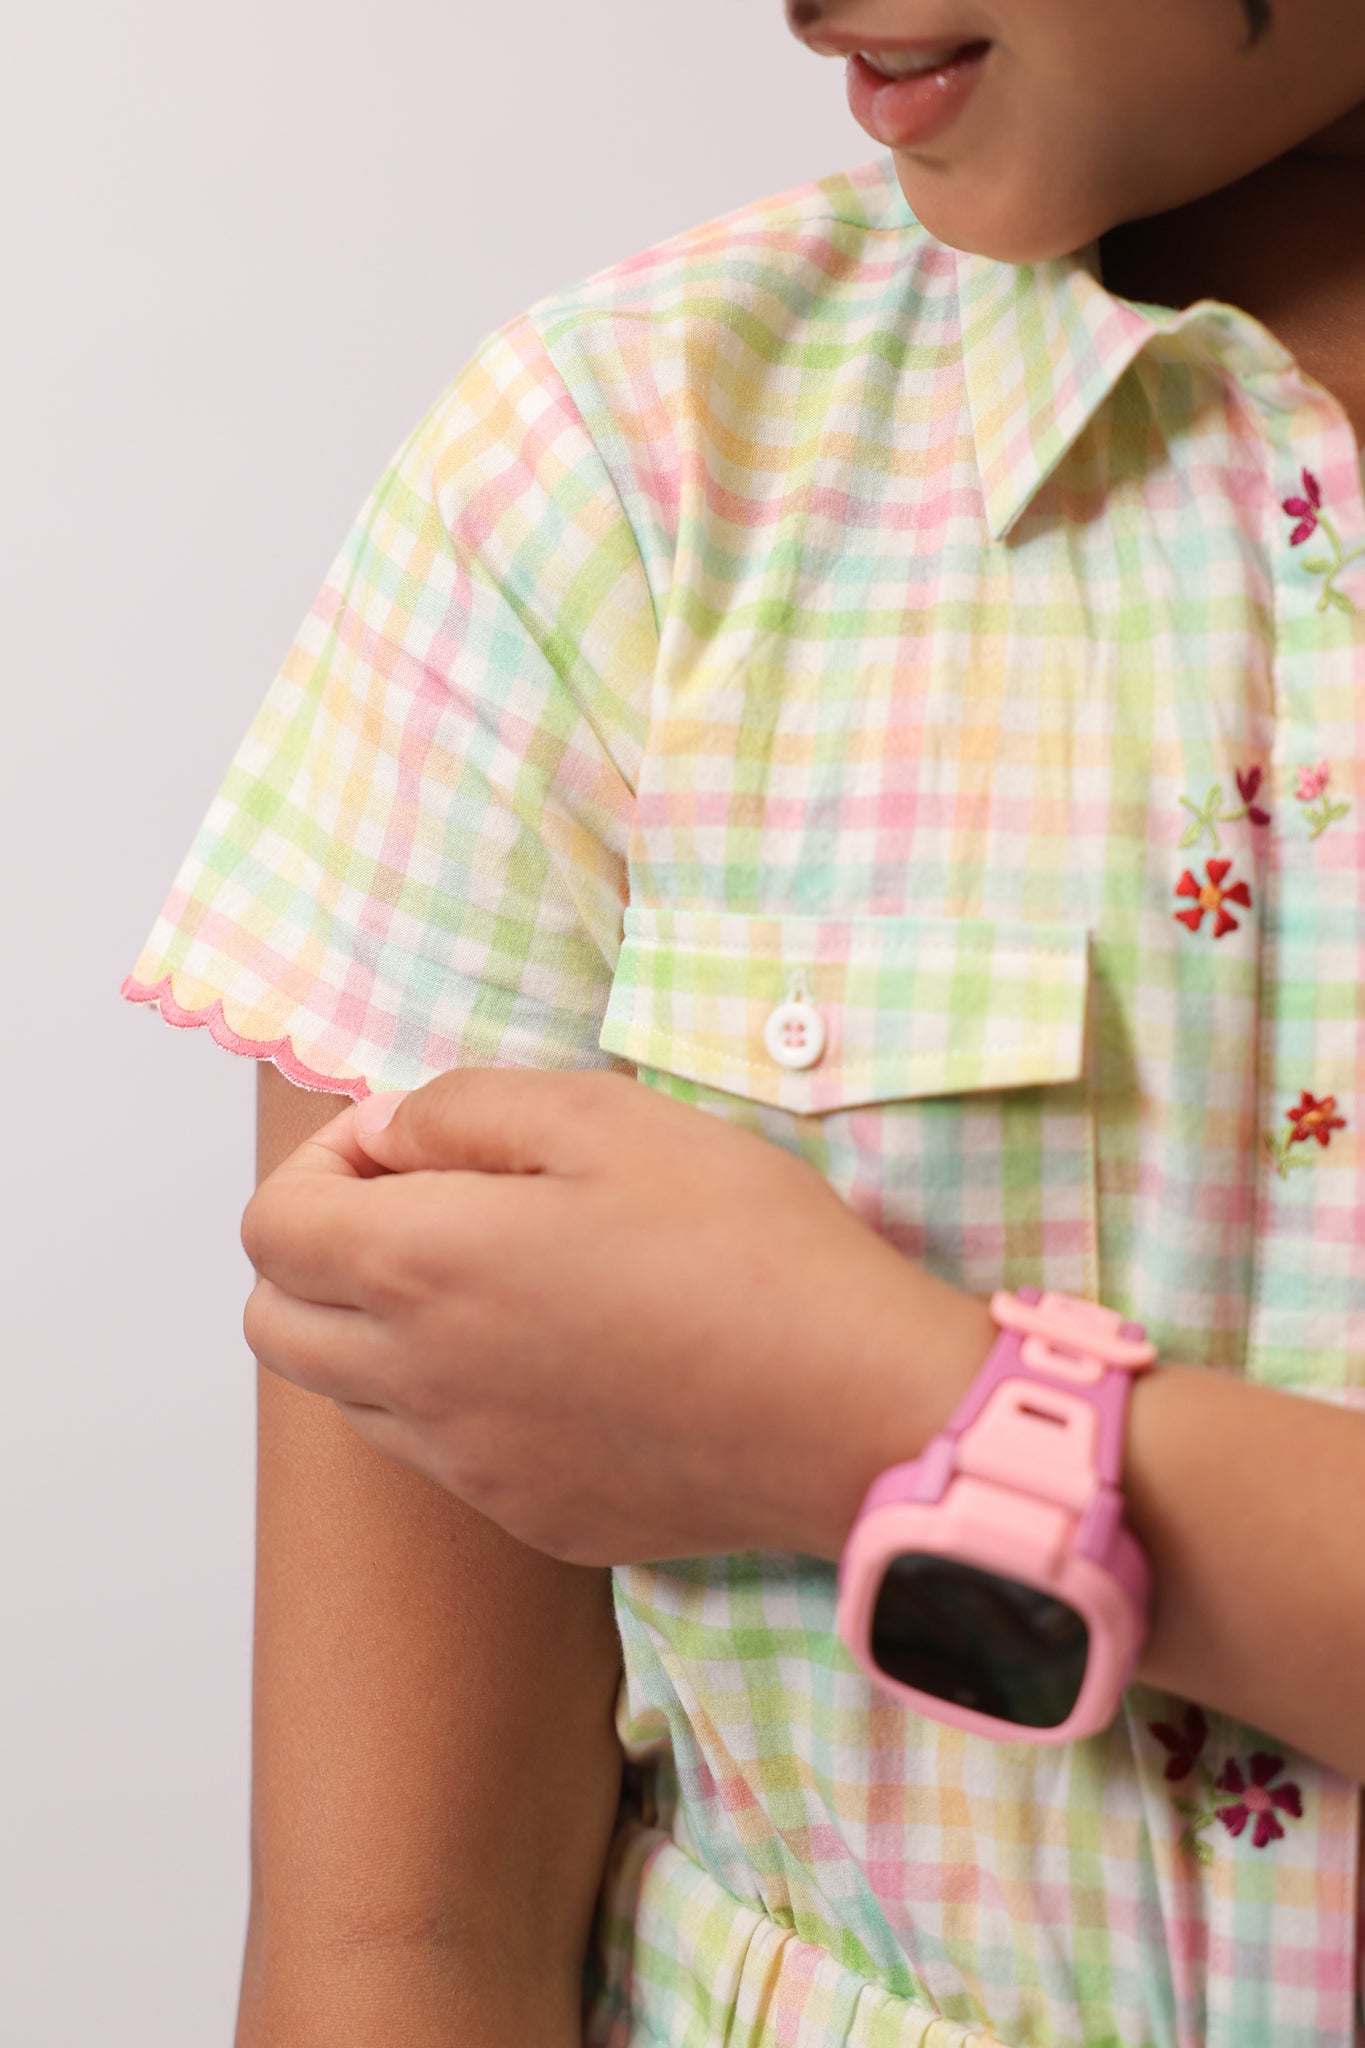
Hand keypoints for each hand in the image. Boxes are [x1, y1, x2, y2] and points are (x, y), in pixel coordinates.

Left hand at [240, 1069, 992, 1564]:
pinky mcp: (530, 1515)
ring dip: (373, 1328)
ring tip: (491, 1280)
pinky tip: (556, 1359)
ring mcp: (469, 1466)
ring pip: (347, 1398)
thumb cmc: (744, 1246)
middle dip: (318, 1250)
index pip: (270, 1227)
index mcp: (420, 1267)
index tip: (408, 1147)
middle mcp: (417, 1381)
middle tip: (424, 1206)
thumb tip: (387, 1133)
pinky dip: (451, 1399)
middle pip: (276, 1323)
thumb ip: (464, 1108)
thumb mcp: (608, 1118)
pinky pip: (439, 1456)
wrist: (853, 1409)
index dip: (319, 1166)